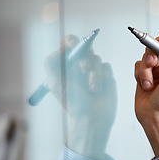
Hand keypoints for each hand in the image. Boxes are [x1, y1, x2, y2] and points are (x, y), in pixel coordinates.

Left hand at [44, 35, 116, 159]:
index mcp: (66, 64)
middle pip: (85, 45)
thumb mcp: (55, 84)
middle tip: (84, 67)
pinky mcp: (106, 74)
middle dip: (85, 56)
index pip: (68, 43)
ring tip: (92, 89)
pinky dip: (102, 77)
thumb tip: (59, 49)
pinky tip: (98, 90)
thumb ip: (52, 63)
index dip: (72, 42)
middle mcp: (80, 64)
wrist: (92, 117)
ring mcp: (94, 69)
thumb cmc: (73, 102)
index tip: (73, 48)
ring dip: (94, 74)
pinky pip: (106, 66)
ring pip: (96, 58)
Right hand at [134, 29, 158, 156]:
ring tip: (150, 81)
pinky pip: (139, 64)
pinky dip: (140, 75)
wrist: (155, 116)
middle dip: (153, 54)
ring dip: (146, 68)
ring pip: (147, 54)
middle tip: (154, 64)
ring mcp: (158, 68)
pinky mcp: (146, 73)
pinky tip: (146, 85)